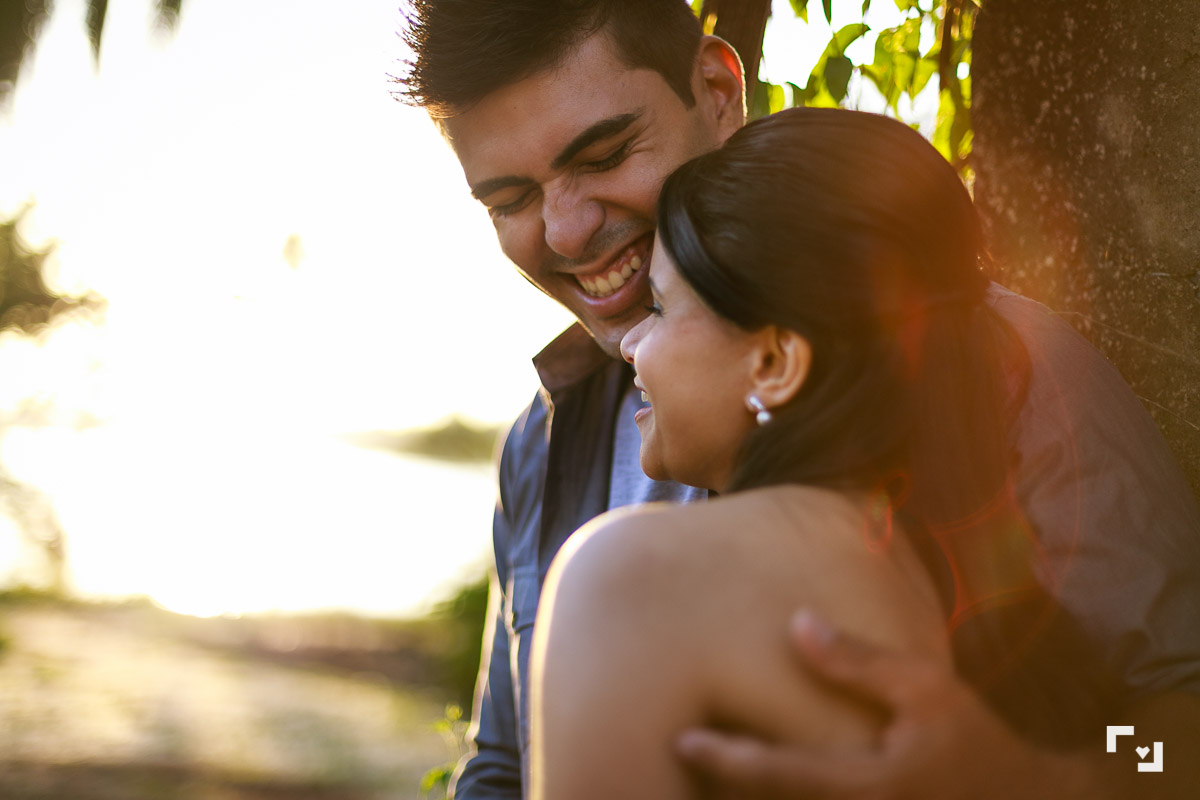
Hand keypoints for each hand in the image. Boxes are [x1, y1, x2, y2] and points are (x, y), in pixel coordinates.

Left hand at [675, 610, 1088, 799]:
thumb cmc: (976, 743)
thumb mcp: (926, 688)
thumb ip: (857, 662)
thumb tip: (795, 623)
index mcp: (867, 788)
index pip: (776, 775)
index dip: (723, 760)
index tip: (681, 742)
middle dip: (723, 794)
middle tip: (681, 766)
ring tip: (707, 782)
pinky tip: (760, 788)